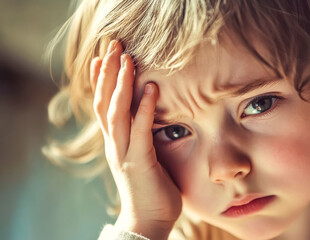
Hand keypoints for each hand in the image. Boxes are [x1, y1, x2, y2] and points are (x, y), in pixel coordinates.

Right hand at [90, 40, 181, 238]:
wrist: (149, 222)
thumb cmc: (152, 190)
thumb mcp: (144, 158)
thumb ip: (143, 138)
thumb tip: (152, 120)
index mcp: (115, 143)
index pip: (103, 106)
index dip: (101, 81)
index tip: (102, 57)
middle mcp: (114, 144)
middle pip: (105, 102)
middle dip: (108, 72)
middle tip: (113, 45)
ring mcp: (123, 153)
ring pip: (116, 111)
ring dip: (121, 83)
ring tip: (126, 58)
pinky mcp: (138, 162)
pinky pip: (140, 129)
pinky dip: (145, 108)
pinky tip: (152, 88)